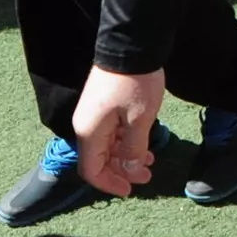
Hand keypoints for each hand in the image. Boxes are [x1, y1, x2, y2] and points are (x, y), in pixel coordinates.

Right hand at [74, 66, 166, 197]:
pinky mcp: (101, 105)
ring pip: (106, 146)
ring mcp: (93, 114)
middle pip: (98, 159)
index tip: (130, 190)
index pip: (91, 171)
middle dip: (121, 171)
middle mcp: (85, 125)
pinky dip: (125, 141)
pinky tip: (144, 143)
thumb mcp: (140, 121)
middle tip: (148, 175)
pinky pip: (110, 131)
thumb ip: (132, 150)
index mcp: (89, 132)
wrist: (131, 45)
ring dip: (125, 156)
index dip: (109, 184)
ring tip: (151, 160)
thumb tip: (129, 172)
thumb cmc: (136, 84)